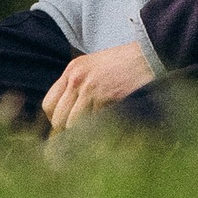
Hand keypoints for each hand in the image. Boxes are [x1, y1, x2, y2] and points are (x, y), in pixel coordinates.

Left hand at [41, 39, 155, 130]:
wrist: (148, 56)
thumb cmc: (125, 65)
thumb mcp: (95, 68)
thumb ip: (80, 87)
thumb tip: (68, 118)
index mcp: (72, 70)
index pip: (49, 104)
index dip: (56, 121)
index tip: (65, 129)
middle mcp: (76, 78)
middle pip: (58, 119)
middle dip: (68, 133)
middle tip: (80, 141)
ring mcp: (90, 87)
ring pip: (73, 125)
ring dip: (83, 135)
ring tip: (94, 139)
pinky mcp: (105, 96)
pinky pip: (94, 123)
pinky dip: (100, 131)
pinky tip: (108, 130)